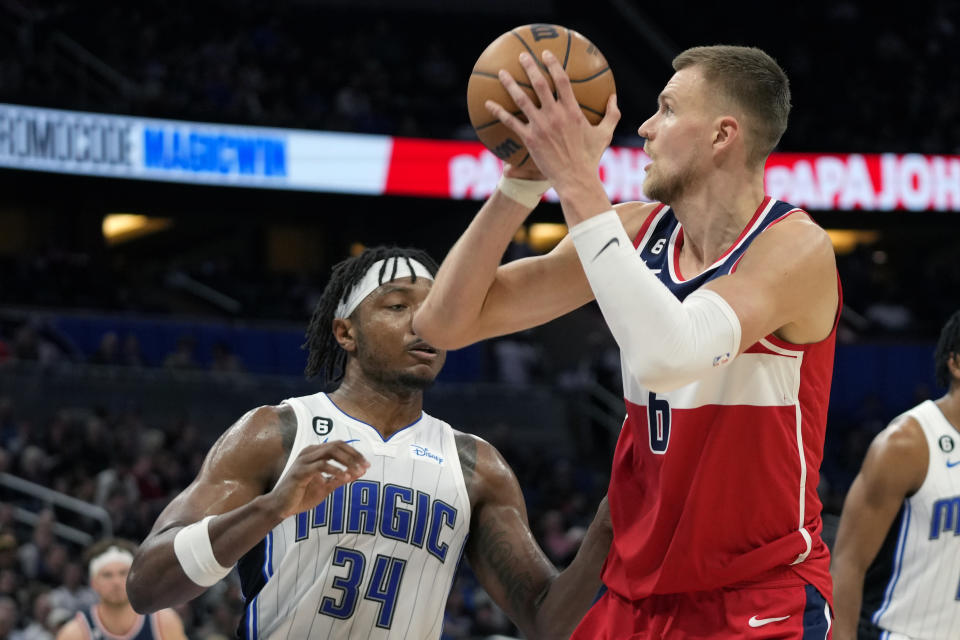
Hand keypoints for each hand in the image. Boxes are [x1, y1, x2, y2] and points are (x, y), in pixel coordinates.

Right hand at [266, 441, 368, 518]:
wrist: (281, 508)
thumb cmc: (301, 496)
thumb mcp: (326, 487)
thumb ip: (340, 479)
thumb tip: (359, 473)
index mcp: (314, 453)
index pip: (339, 445)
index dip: (355, 453)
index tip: (367, 465)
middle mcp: (309, 452)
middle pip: (337, 445)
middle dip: (354, 456)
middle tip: (365, 467)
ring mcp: (303, 460)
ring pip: (330, 452)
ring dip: (347, 461)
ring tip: (357, 472)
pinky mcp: (300, 471)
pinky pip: (321, 466)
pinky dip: (335, 470)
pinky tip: (345, 478)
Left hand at [486, 50, 619, 194]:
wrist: (575, 178)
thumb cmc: (591, 158)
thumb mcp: (605, 134)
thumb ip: (611, 114)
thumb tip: (614, 97)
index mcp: (572, 110)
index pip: (562, 80)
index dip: (553, 64)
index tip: (546, 53)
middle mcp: (555, 115)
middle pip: (540, 84)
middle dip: (530, 67)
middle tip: (522, 56)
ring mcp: (541, 126)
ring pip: (522, 100)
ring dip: (510, 84)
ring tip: (501, 73)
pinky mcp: (530, 139)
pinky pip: (511, 122)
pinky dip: (499, 112)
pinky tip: (488, 104)